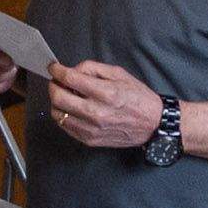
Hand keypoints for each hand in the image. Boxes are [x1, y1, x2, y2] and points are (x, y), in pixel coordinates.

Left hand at [46, 58, 164, 149]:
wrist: (153, 124)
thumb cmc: (139, 98)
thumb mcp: (120, 74)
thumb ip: (93, 68)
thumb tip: (73, 70)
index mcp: (106, 93)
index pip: (70, 78)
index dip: (57, 70)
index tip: (54, 68)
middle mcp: (97, 112)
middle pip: (59, 97)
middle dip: (53, 86)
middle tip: (57, 82)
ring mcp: (92, 128)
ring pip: (58, 114)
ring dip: (56, 102)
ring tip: (65, 96)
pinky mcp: (90, 140)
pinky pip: (65, 127)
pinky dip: (63, 116)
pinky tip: (72, 109)